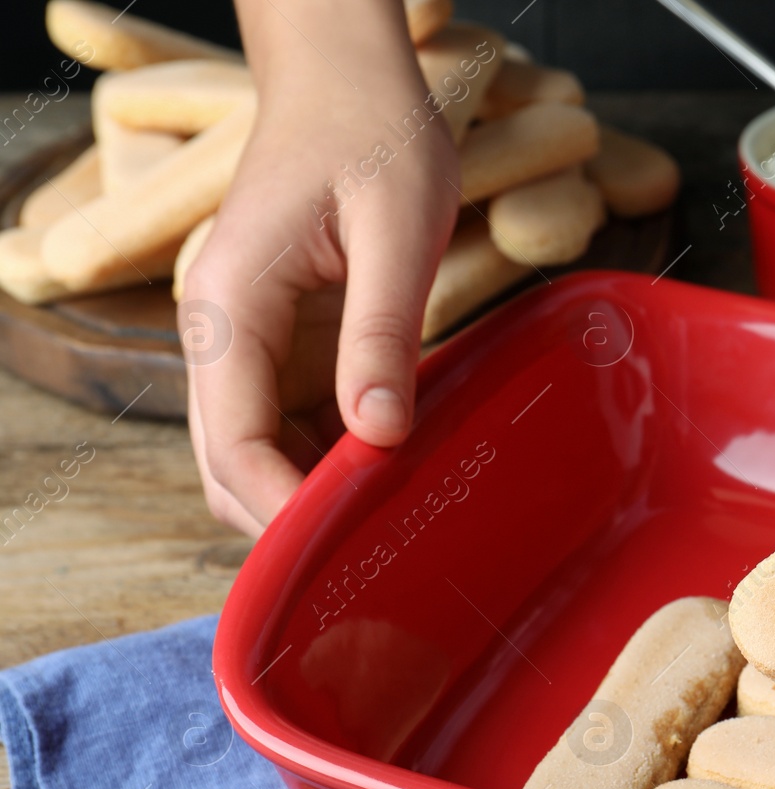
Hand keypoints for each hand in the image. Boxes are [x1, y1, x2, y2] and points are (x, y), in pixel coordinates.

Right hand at [183, 0, 458, 534]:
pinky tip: (385, 477)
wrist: (352, 83)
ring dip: (305, 495)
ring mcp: (249, 341)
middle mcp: (223, 332)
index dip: (277, 508)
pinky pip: (289, 423)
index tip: (339, 553)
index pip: (231, 439)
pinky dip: (326, 459)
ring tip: (384, 530)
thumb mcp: (396, 231)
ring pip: (254, 451)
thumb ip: (382, 333)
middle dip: (283, 519)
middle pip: (226, 461)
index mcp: (231, 306)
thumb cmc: (375, 137)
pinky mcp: (285, 342)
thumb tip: (378, 434)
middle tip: (367, 563)